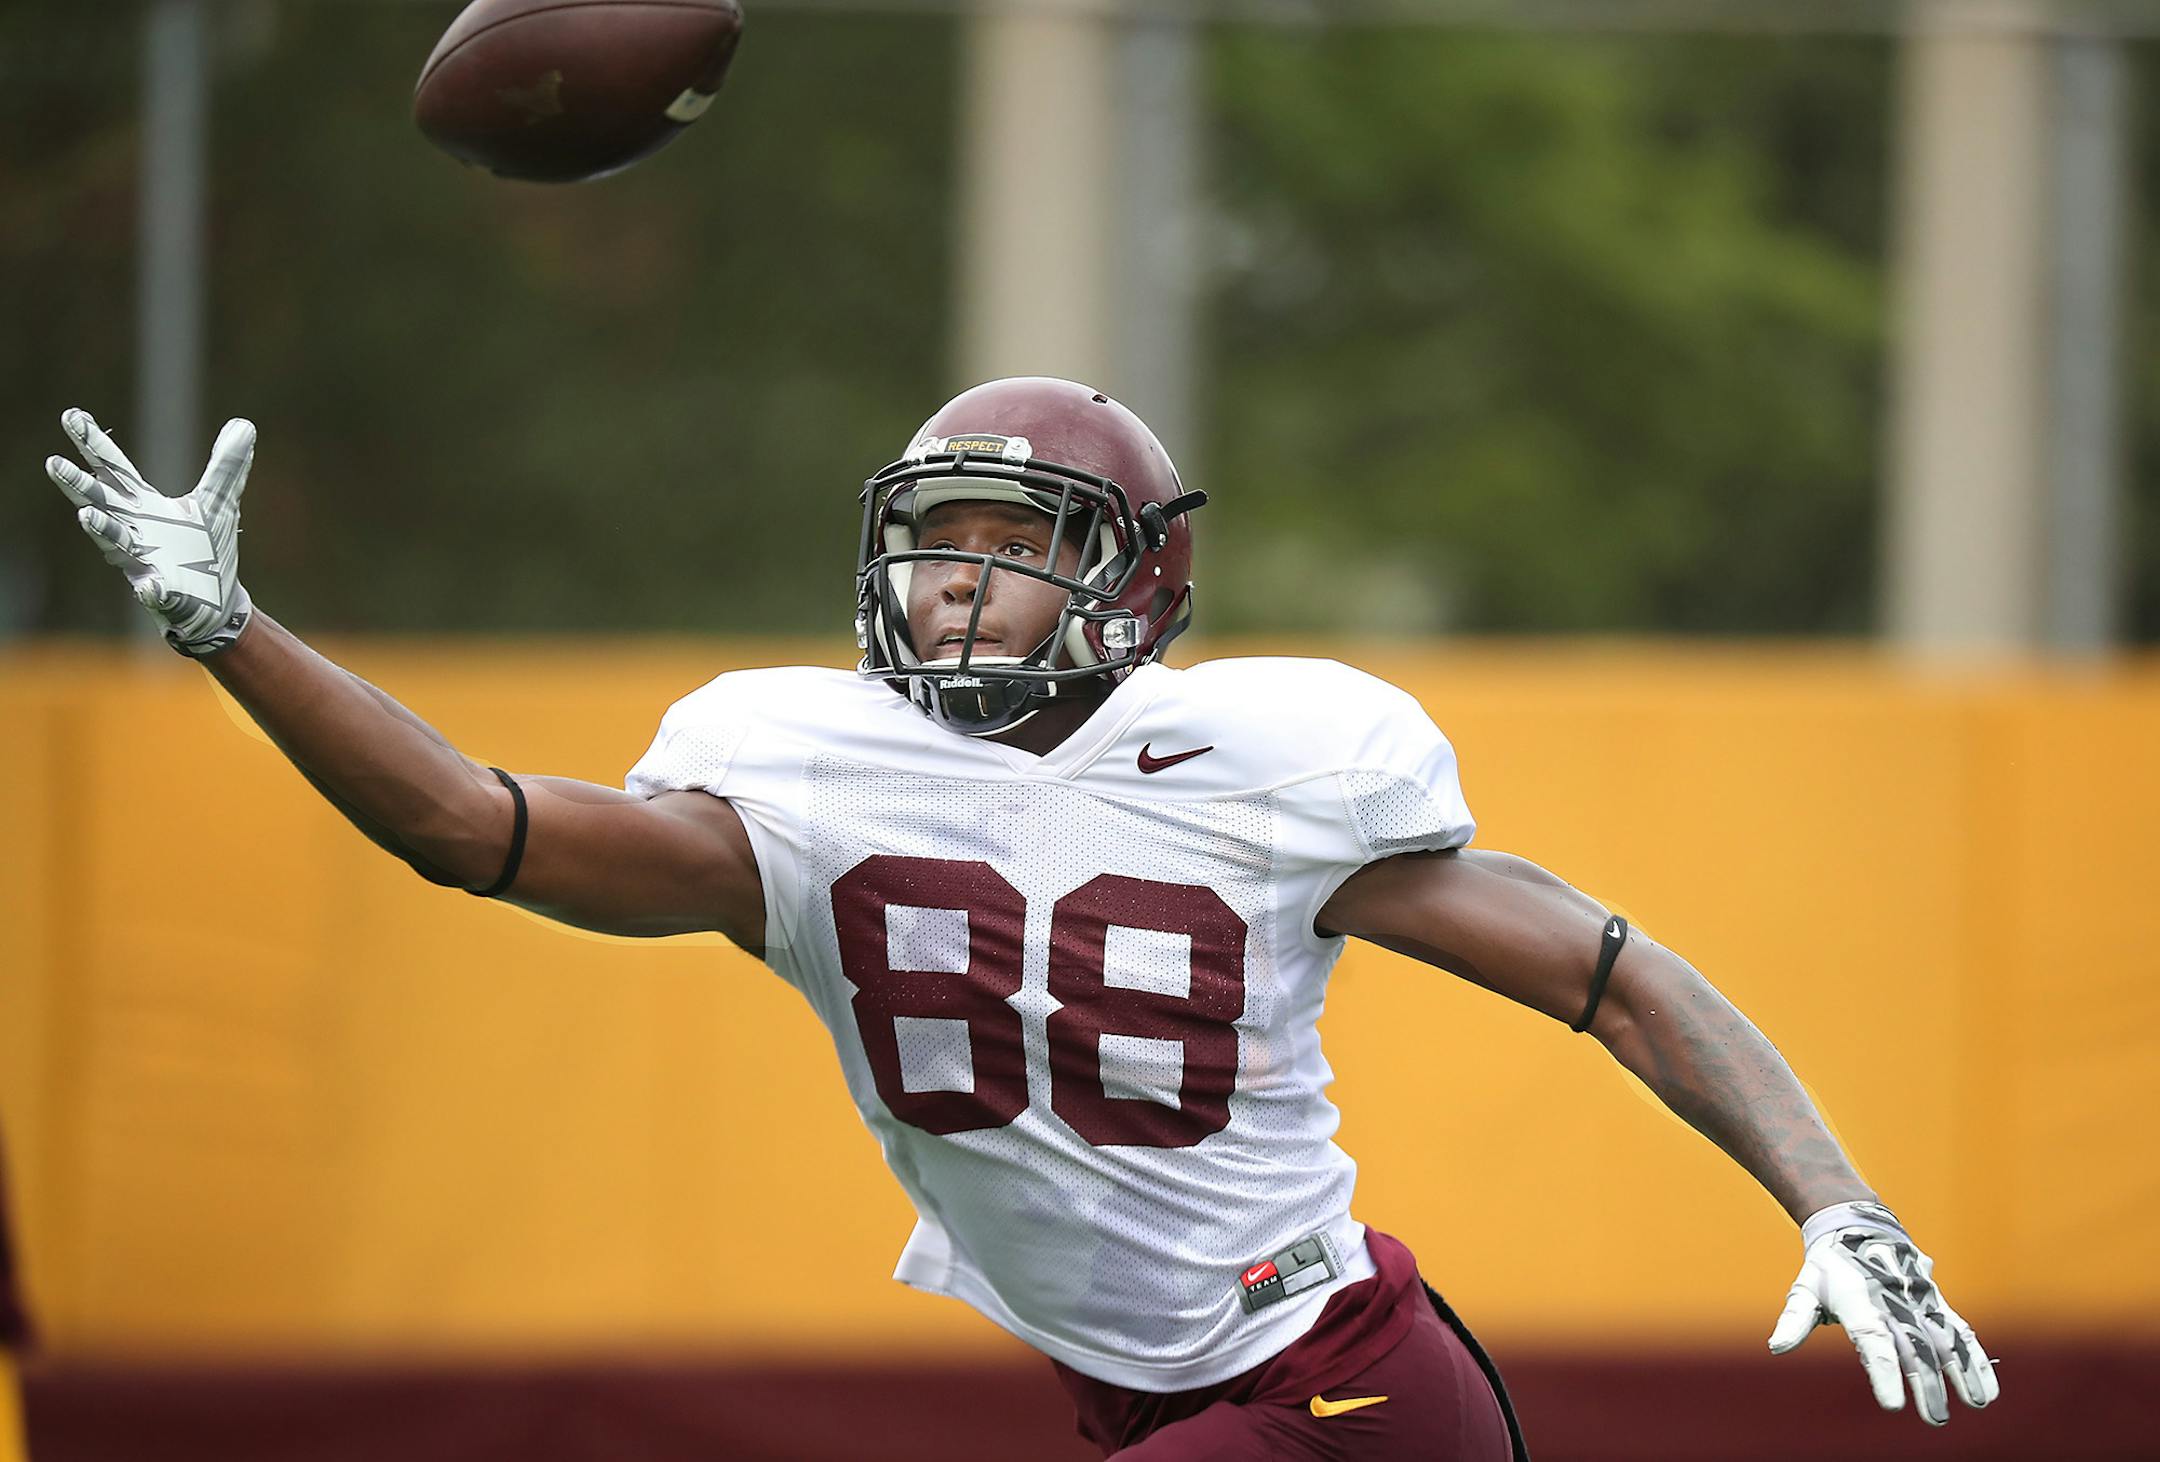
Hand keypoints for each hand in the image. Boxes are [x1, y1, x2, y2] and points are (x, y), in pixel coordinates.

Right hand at [44, 407, 256, 656]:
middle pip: (101, 503)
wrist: (217, 602)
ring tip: (87, 516)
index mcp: (145, 507)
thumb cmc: (207, 551)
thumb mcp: (220, 502)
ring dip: (102, 530)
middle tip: (54, 462)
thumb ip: (228, 466)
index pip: (115, 470)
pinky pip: (155, 591)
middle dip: (79, 485)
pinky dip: (152, 588)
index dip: (94, 444)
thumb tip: (244, 424)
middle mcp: (135, 532)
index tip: (72, 416)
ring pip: (116, 545)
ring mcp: (144, 563)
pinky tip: (151, 586)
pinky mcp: (163, 594)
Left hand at [1768, 1200, 1998, 1424]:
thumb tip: (1776, 1347)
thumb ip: (1794, 1320)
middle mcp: (1894, 1303)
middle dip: (1927, 1384)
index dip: (1884, 1373)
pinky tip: (1987, 1390)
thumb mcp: (1805, 1290)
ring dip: (1961, 1373)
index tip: (1893, 1404)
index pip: (1873, 1343)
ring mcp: (1919, 1302)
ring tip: (1973, 1405)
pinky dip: (1976, 1360)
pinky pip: (1961, 1332)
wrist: (1860, 1229)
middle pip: (1914, 1349)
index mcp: (1860, 1303)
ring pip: (1944, 1340)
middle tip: (1934, 1419)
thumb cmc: (1828, 1269)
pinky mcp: (1937, 1304)